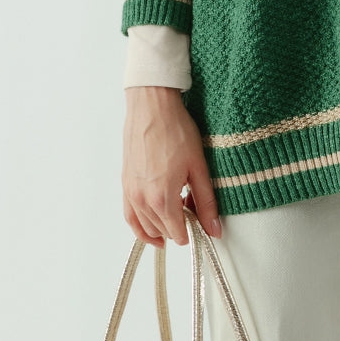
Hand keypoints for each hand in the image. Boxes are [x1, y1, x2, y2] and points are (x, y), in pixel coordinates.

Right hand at [122, 85, 222, 248]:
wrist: (152, 107)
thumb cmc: (175, 130)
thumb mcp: (198, 167)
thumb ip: (206, 202)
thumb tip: (214, 229)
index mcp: (161, 197)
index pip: (177, 233)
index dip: (193, 232)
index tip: (203, 223)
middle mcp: (141, 199)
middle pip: (162, 231)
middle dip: (179, 227)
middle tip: (193, 211)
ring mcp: (130, 192)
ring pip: (145, 226)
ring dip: (161, 227)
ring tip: (178, 215)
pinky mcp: (125, 184)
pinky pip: (129, 216)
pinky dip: (140, 225)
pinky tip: (151, 226)